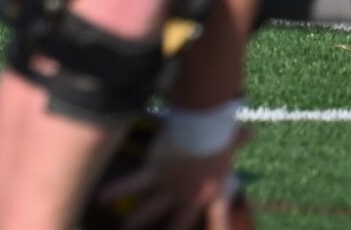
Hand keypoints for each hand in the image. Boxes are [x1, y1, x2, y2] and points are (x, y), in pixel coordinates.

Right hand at [92, 117, 249, 229]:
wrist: (204, 131)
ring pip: (150, 209)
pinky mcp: (154, 173)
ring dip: (136, 220)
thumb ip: (239, 139)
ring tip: (124, 228)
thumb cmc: (221, 135)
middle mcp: (190, 196)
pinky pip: (133, 183)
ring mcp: (170, 187)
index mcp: (214, 193)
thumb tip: (249, 131)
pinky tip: (101, 197)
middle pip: (179, 224)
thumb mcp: (232, 140)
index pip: (218, 222)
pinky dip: (116, 189)